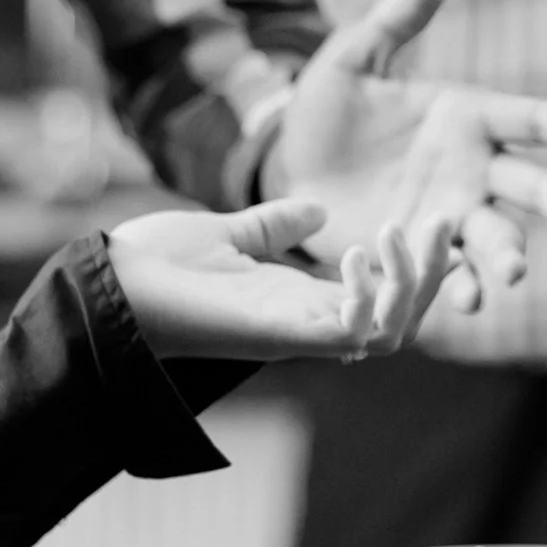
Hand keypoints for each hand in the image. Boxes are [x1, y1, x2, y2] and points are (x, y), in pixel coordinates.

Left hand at [105, 200, 446, 360]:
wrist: (103, 284)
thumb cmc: (154, 265)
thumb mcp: (228, 233)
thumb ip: (273, 225)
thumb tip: (316, 210)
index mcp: (300, 302)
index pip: (383, 298)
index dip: (417, 265)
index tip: (434, 217)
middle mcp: (305, 325)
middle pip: (401, 321)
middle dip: (431, 273)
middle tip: (444, 219)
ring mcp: (293, 334)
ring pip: (389, 334)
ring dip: (409, 285)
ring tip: (400, 233)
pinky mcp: (275, 335)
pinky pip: (349, 336)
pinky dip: (367, 298)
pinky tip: (359, 254)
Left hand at [265, 0, 546, 311]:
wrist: (287, 170)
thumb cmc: (327, 111)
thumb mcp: (353, 60)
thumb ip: (393, 23)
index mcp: (471, 117)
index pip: (539, 121)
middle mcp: (473, 171)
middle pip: (540, 191)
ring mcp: (449, 216)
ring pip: (498, 236)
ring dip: (511, 256)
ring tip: (515, 275)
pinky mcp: (418, 251)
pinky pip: (449, 272)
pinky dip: (462, 288)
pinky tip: (469, 302)